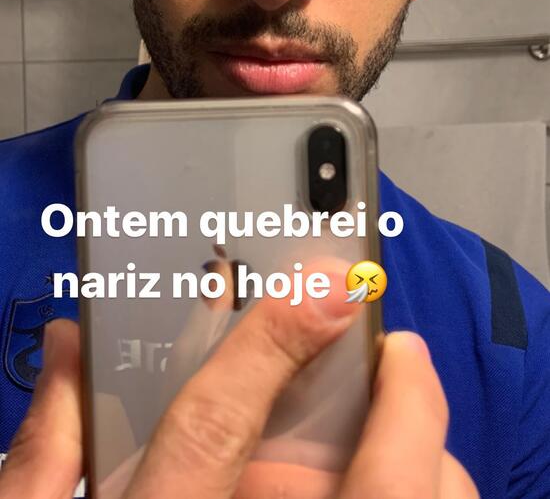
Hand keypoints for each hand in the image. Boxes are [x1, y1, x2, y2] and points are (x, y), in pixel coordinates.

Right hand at [0, 284, 478, 497]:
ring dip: (428, 467)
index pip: (214, 427)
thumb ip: (45, 456)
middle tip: (400, 356)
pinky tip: (392, 489)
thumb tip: (72, 346)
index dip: (271, 344)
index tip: (328, 284)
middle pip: (369, 493)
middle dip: (408, 413)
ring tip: (404, 426)